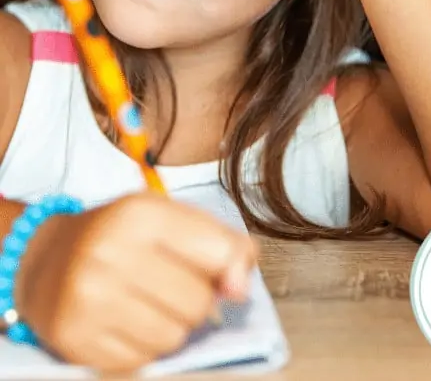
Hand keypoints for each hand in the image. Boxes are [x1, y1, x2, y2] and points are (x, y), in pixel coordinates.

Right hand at [15, 192, 256, 373]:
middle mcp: (110, 253)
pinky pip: (141, 361)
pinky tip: (126, 323)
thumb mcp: (169, 218)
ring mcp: (89, 299)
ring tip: (149, 305)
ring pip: (173, 337)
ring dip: (172, 327)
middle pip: (197, 302)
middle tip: (172, 287)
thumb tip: (241, 287)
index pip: (218, 252)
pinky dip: (143, 347)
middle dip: (196, 301)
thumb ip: (220, 242)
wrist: (46, 259)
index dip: (228, 268)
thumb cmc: (120, 236)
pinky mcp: (76, 339)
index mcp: (140, 213)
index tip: (220, 272)